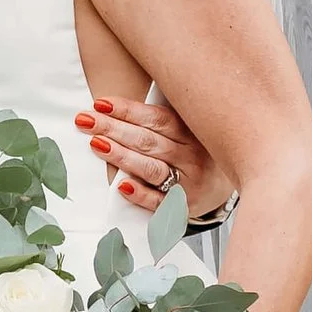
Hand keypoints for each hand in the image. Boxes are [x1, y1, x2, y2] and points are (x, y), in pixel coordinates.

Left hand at [73, 94, 227, 220]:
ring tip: (96, 144)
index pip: (156, 118)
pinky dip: (140, 194)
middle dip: (113, 129)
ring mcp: (189, 183)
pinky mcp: (183, 207)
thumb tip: (115, 105)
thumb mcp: (188, 132)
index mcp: (191, 132)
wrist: (226, 188)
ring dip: (122, 156)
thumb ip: (160, 120)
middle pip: (148, 140)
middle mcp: (192, 156)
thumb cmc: (195, 154)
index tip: (100, 103)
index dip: (127, 110)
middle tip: (85, 120)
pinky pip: (158, 201)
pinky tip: (121, 186)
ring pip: (151, 167)